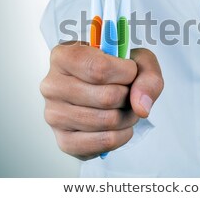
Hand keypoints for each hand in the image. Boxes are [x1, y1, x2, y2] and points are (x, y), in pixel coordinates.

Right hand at [40, 42, 163, 159]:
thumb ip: (148, 75)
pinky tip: (118, 125)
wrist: (108, 89)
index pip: (99, 69)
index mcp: (63, 56)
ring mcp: (54, 115)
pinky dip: (122, 135)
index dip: (126, 73)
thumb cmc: (118, 70)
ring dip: (128, 116)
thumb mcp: (139, 61)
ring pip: (108, 121)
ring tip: (124, 107)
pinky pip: (105, 142)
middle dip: (130, 97)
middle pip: (107, 97)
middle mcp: (52, 85)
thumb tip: (140, 106)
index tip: (130, 71)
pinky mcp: (64, 141)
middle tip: (128, 92)